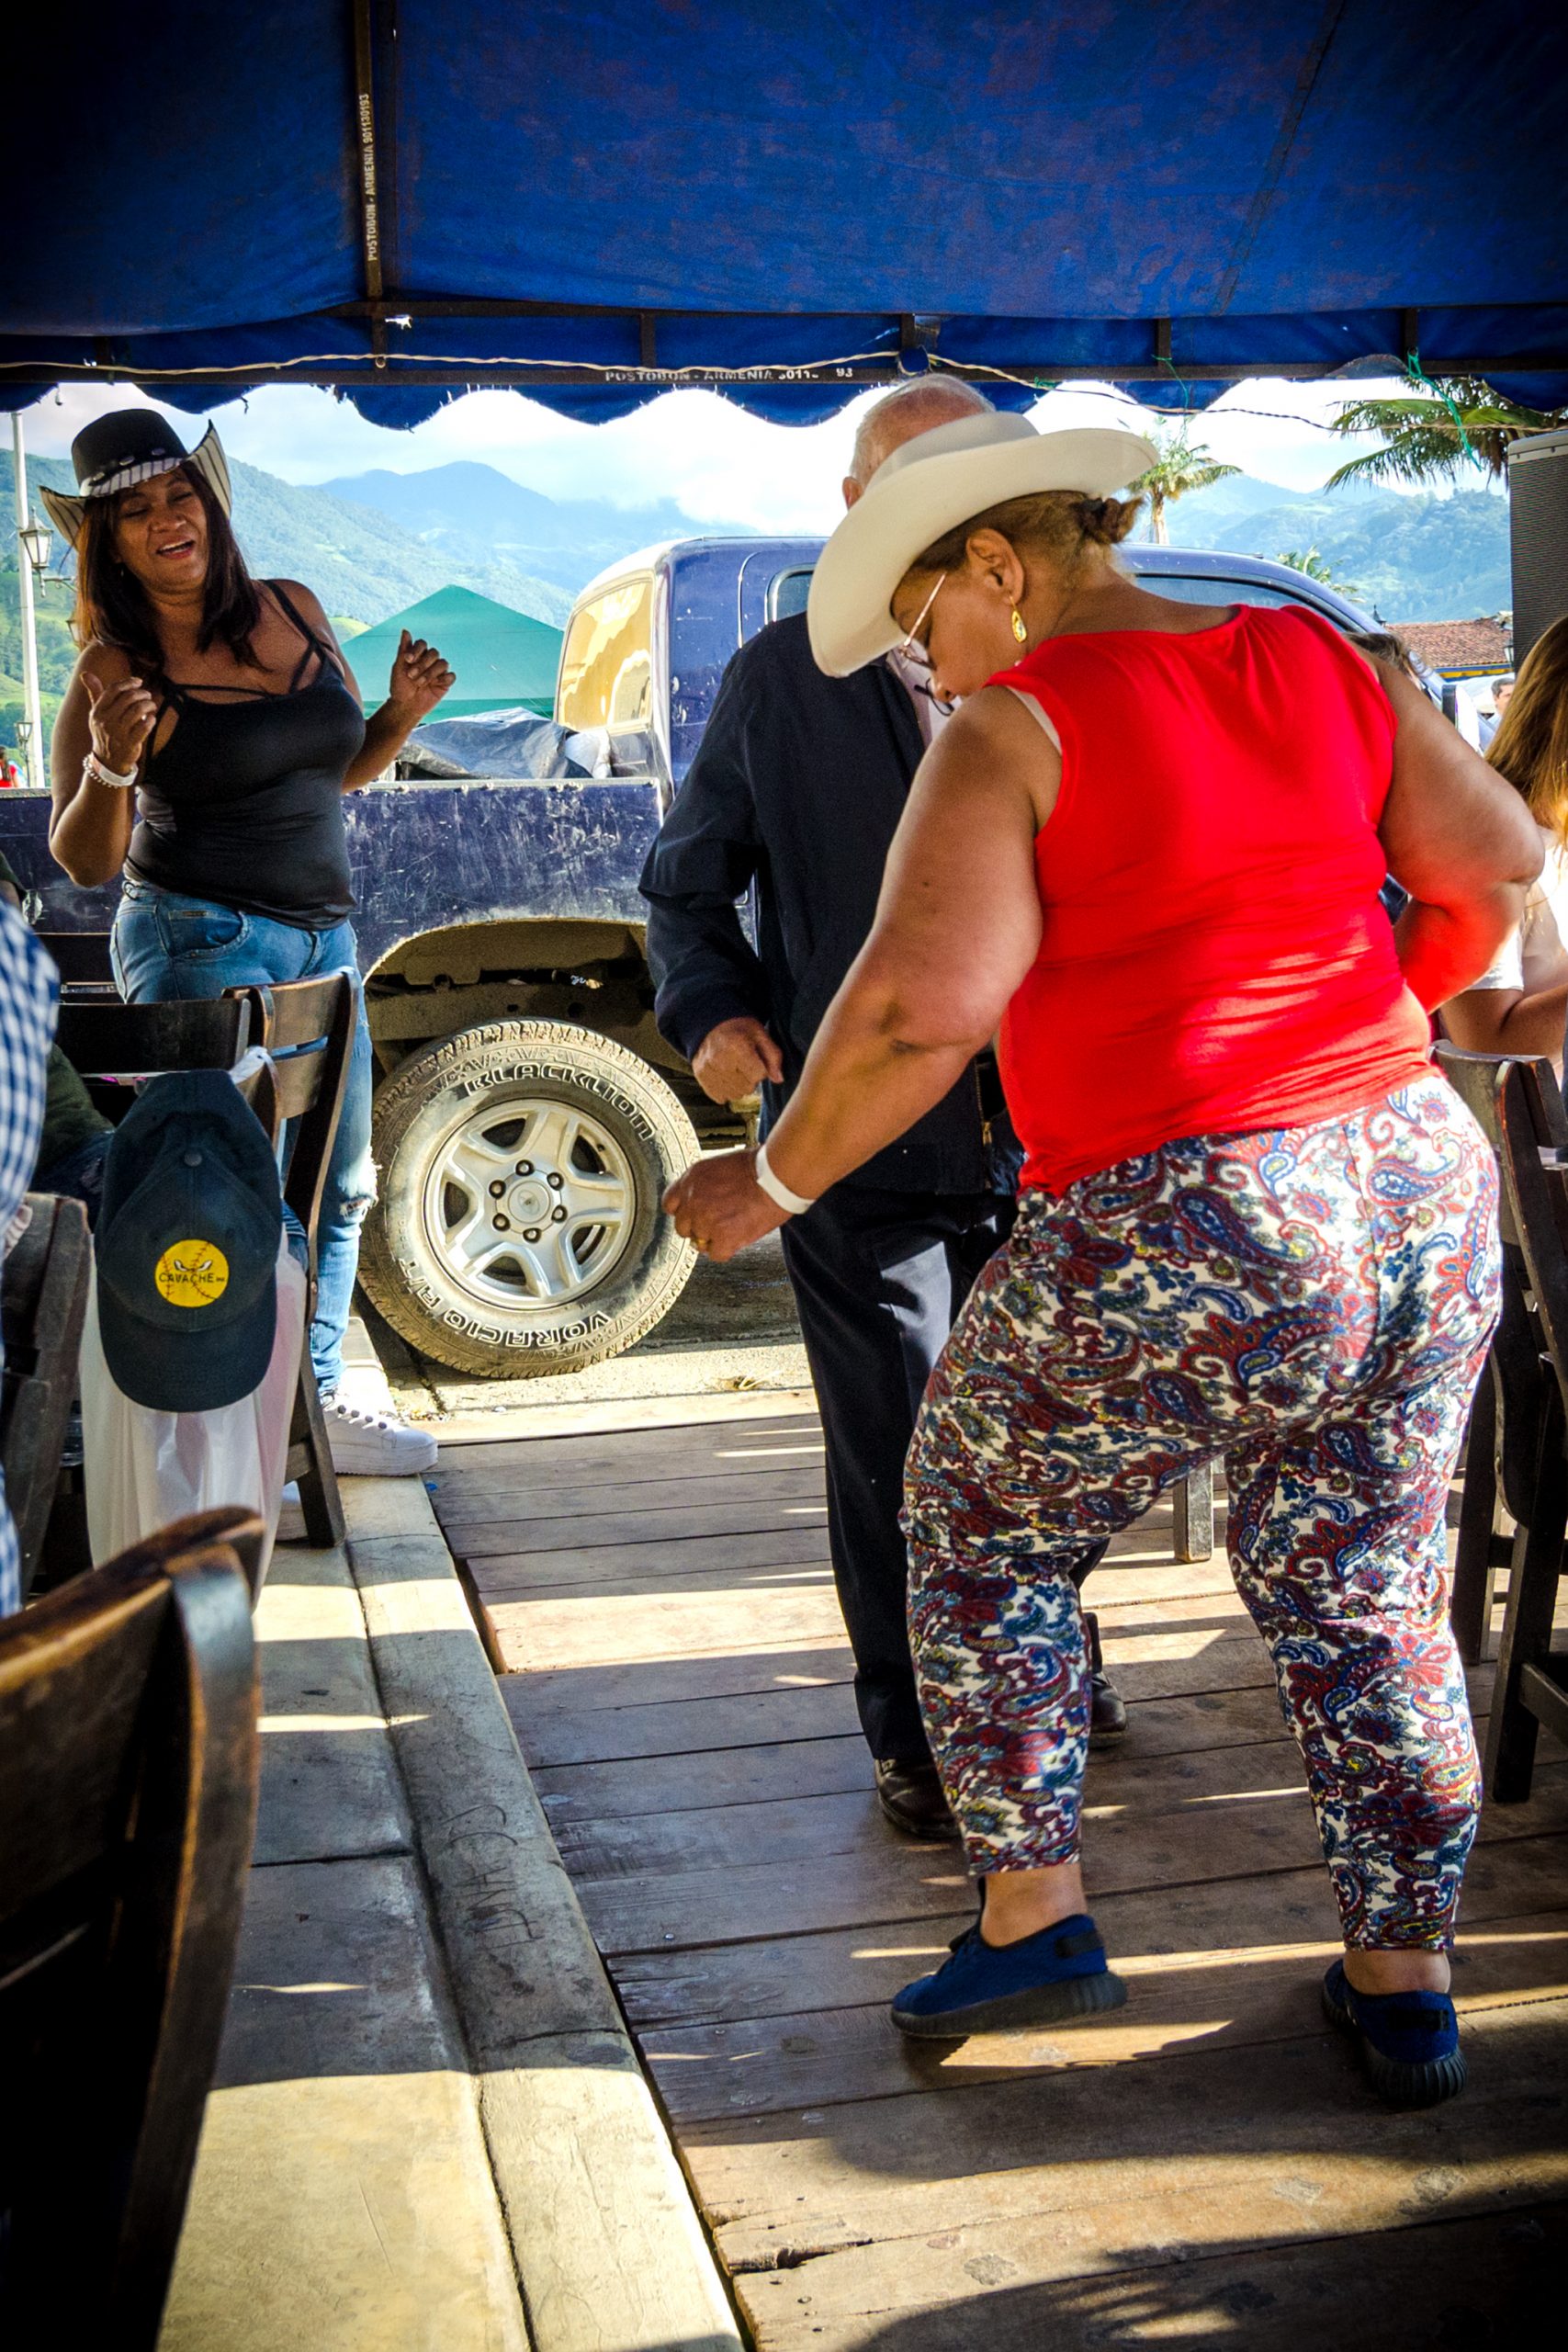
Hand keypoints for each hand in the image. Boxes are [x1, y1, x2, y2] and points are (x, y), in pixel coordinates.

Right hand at [85, 670, 156, 775]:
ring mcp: (118, 733)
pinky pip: (144, 726)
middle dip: (141, 693)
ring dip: (148, 705)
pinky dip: (151, 719)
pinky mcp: (130, 744)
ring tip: (151, 706)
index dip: (128, 682)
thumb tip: (85, 673)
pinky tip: (151, 718)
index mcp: (98, 711)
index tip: (138, 682)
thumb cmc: (105, 732)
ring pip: (138, 710)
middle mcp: (106, 721)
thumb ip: (95, 693)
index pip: (113, 690)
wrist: (107, 761)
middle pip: (128, 698)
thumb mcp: (96, 714)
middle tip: (147, 695)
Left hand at [386, 630, 454, 721]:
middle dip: (422, 664)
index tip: (407, 660)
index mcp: (418, 655)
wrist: (405, 706)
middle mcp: (430, 661)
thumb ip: (403, 649)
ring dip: (430, 673)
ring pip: (443, 663)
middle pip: (434, 652)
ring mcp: (438, 671)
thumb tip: (405, 630)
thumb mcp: (399, 667)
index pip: (422, 644)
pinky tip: (434, 684)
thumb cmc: (400, 686)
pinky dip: (443, 679)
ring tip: (420, 683)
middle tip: (411, 675)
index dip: (416, 650)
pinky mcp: (445, 683)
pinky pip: (451, 676)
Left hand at [664, 1149, 788, 1260]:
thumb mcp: (721, 1164)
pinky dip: (726, 1250)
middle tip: (716, 1225)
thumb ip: (706, 1183)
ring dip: (713, 1238)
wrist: (776, 1176)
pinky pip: (716, 1254)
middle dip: (697, 1227)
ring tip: (733, 1229)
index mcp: (691, 1179)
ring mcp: (705, 1220)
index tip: (693, 1215)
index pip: (670, 1203)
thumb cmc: (759, 1166)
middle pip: (682, 1227)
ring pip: (699, 1242)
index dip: (684, 1212)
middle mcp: (693, 1200)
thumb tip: (706, 1197)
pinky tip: (738, 1239)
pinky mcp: (722, 1237)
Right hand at [691, 1014, 783, 1103]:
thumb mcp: (760, 1034)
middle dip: (750, 1078)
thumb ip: (773, 1055)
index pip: (760, 1075)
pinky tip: (725, 1075)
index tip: (755, 1058)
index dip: (762, 1068)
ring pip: (735, 1095)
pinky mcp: (701, 1078)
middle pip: (748, 1087)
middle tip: (744, 1063)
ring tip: (734, 1068)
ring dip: (739, 1085)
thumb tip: (779, 1079)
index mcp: (737, 1047)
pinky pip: (722, 1097)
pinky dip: (726, 1089)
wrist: (710, 1026)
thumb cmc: (739, 1030)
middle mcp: (720, 1061)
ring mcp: (708, 1071)